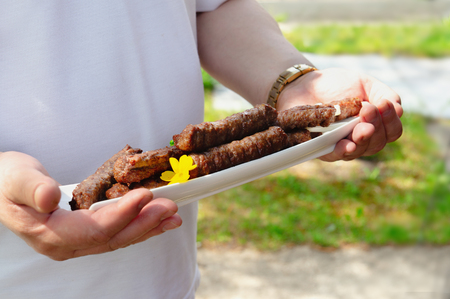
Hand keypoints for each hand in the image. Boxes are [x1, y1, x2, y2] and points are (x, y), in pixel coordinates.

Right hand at [0, 151, 181, 260]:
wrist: (1, 187)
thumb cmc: (8, 180)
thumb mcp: (15, 178)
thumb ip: (31, 188)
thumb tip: (49, 198)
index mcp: (50, 234)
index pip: (95, 230)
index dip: (122, 214)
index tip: (146, 195)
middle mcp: (66, 245)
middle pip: (113, 238)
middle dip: (144, 222)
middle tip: (170, 207)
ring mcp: (76, 243)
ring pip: (118, 239)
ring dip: (147, 227)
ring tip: (172, 217)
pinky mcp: (85, 235)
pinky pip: (116, 234)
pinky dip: (138, 226)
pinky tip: (157, 220)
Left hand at [276, 67, 402, 160]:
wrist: (306, 83)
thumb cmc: (336, 85)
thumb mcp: (365, 84)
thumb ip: (384, 94)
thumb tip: (399, 110)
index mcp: (374, 125)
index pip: (391, 132)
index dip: (392, 121)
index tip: (384, 105)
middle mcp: (360, 139)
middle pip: (378, 143)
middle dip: (377, 126)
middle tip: (368, 109)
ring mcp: (341, 145)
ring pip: (361, 150)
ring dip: (364, 138)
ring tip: (363, 126)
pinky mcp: (321, 148)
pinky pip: (335, 156)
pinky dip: (344, 151)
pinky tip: (348, 145)